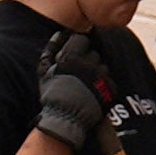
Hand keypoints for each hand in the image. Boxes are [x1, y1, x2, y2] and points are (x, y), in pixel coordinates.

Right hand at [31, 32, 123, 152]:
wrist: (65, 120)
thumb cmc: (52, 95)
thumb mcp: (44, 71)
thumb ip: (51, 50)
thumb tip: (59, 34)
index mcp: (71, 58)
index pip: (82, 40)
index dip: (78, 46)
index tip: (74, 56)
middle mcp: (88, 64)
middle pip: (94, 52)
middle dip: (87, 60)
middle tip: (79, 73)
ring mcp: (101, 76)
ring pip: (102, 65)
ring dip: (96, 71)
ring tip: (86, 84)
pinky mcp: (111, 88)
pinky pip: (109, 79)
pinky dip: (103, 84)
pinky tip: (93, 92)